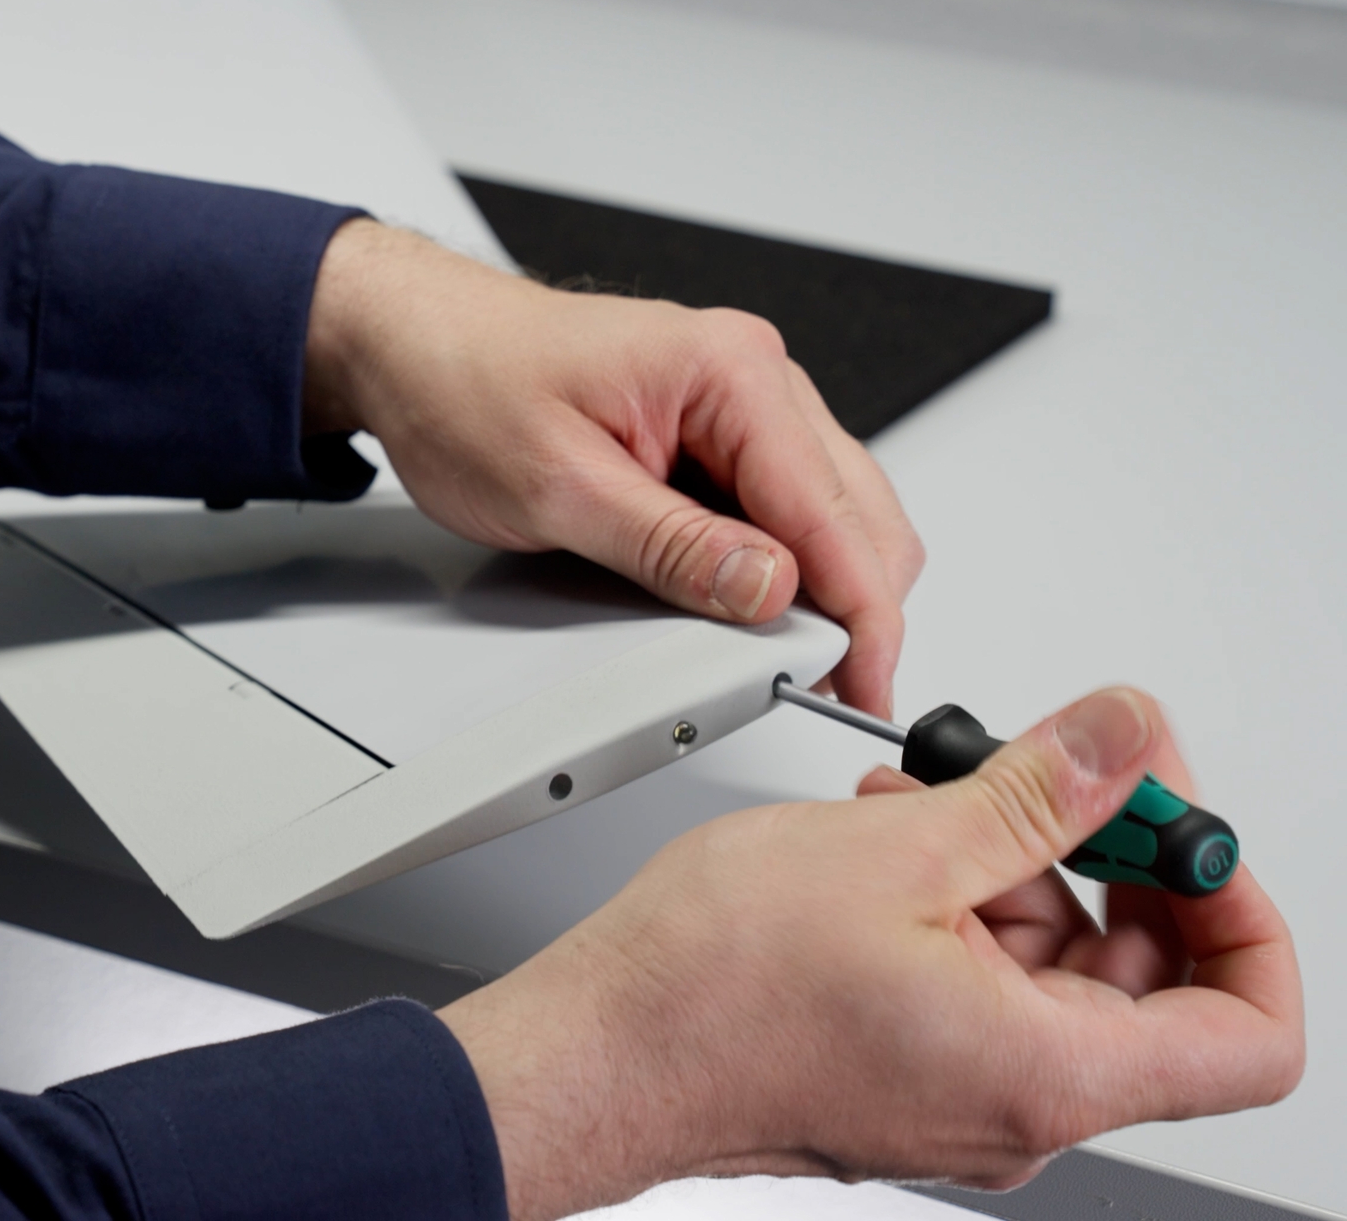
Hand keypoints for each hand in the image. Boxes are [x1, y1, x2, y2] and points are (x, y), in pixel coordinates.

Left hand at [303, 219, 920, 714]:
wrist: (414, 345)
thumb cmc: (467, 384)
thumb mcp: (561, 487)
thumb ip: (673, 546)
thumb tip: (769, 590)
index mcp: (730, 371)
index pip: (833, 511)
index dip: (862, 612)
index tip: (866, 683)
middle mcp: (750, 378)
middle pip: (856, 513)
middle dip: (855, 604)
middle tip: (828, 686)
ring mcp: (736, 407)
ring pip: (828, 514)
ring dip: (817, 586)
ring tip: (781, 655)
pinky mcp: (712, 436)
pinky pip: (778, 509)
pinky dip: (777, 565)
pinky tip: (742, 606)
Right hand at [437, 688, 1303, 1219]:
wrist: (595, 1050)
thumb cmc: (709, 989)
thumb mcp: (899, 849)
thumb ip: (1039, 790)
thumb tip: (1127, 739)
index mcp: (1046, 1076)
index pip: (1251, 1032)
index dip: (1243, 917)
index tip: (1185, 833)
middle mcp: (1015, 1108)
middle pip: (1148, 986)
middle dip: (1111, 861)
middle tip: (1062, 774)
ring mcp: (956, 1097)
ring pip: (1050, 973)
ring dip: (1015, 865)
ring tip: (935, 796)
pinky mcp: (901, 1073)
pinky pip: (977, 986)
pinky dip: (956, 902)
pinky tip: (893, 835)